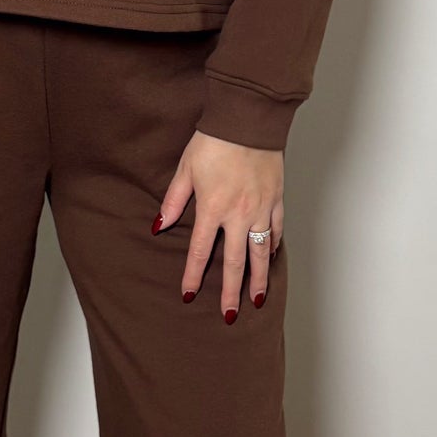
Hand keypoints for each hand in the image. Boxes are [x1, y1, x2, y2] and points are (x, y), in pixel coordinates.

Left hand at [153, 130, 283, 320]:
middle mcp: (239, 215)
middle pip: (233, 263)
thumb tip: (159, 227)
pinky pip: (276, 231)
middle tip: (228, 316)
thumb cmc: (214, 141)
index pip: (199, 252)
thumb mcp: (185, 170)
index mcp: (212, 209)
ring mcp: (261, 209)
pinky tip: (271, 258)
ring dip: (258, 279)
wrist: (248, 120)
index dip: (192, 276)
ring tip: (257, 300)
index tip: (188, 295)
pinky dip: (274, 247)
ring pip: (261, 253)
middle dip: (230, 292)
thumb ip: (173, 201)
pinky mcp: (277, 199)